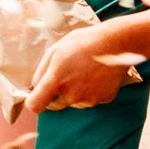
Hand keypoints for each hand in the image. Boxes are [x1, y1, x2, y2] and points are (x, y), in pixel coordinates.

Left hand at [25, 20, 139, 111]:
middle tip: (64, 75)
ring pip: (72, 102)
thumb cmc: (82, 43)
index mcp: (56, 81)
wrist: (115, 43)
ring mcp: (89, 99)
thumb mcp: (54, 51)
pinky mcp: (103, 100)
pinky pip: (89, 100)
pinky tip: (94, 76)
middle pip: (54, 105)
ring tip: (82, 72)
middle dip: (54, 94)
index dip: (34, 101)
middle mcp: (72, 95)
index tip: (37, 94)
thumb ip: (41, 73)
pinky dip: (89, 92)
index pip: (36, 106)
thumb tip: (34, 88)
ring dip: (73, 93)